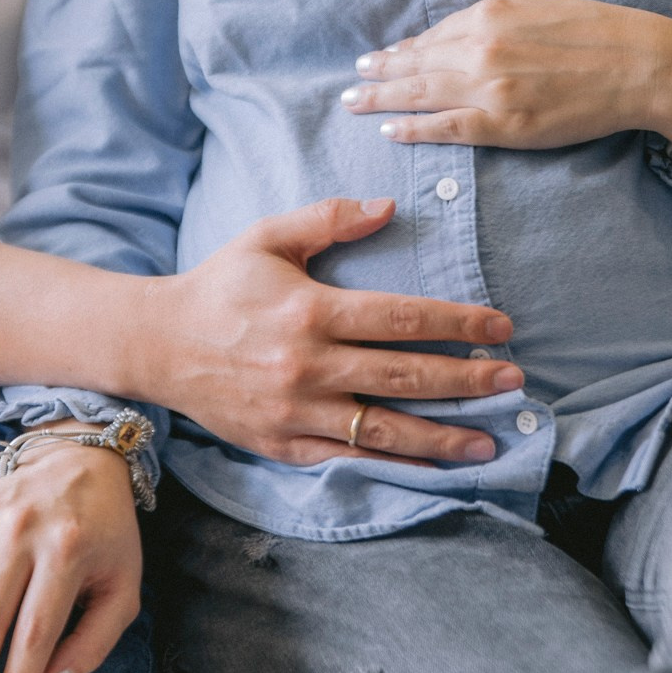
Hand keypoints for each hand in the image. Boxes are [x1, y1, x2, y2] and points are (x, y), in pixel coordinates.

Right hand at [157, 197, 520, 466]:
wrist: (158, 343)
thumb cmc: (221, 284)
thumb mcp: (268, 237)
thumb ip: (329, 218)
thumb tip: (389, 205)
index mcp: (311, 311)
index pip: (402, 318)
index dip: (458, 323)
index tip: (501, 327)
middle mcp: (309, 366)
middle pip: (405, 376)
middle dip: (467, 380)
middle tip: (514, 379)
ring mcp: (297, 412)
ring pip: (384, 429)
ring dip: (443, 437)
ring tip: (490, 441)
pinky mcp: (284, 445)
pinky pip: (349, 460)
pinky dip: (393, 465)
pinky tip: (431, 467)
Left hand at [342, 0, 671, 160]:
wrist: (640, 63)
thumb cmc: (598, 33)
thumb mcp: (538, 9)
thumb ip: (497, 21)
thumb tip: (462, 33)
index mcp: (489, 15)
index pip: (432, 36)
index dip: (403, 49)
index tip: (381, 56)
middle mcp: (480, 48)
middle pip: (415, 64)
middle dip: (380, 72)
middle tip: (352, 80)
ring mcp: (489, 88)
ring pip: (420, 94)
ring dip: (381, 98)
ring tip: (355, 102)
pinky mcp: (504, 124)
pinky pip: (445, 128)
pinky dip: (413, 128)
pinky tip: (389, 130)